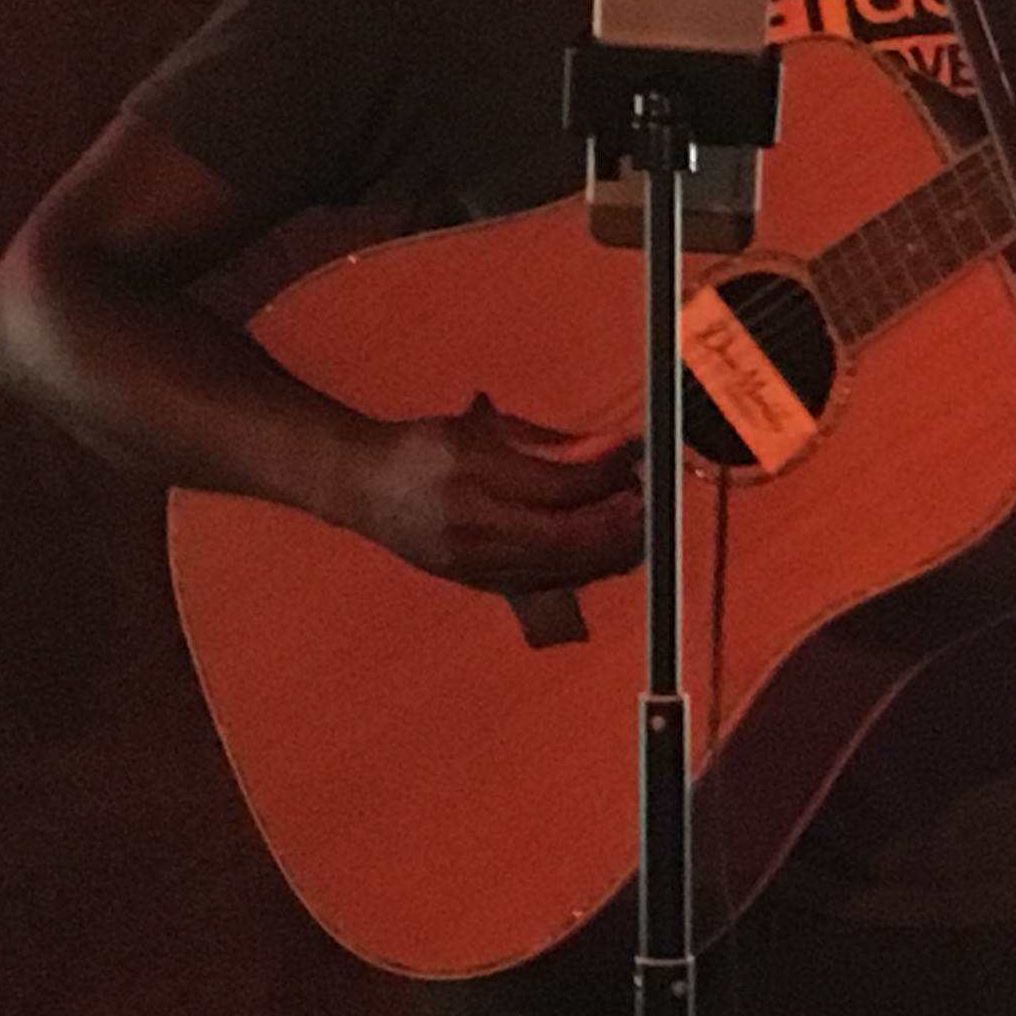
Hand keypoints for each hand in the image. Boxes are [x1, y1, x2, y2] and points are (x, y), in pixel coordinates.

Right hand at [341, 394, 642, 591]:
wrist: (363, 489)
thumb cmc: (425, 449)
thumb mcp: (484, 430)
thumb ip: (550, 446)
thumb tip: (616, 450)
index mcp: (468, 475)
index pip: (554, 486)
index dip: (604, 474)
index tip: (636, 454)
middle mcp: (471, 528)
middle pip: (565, 540)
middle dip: (618, 525)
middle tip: (652, 502)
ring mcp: (475, 566)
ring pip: (562, 569)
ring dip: (610, 551)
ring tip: (640, 524)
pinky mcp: (482, 585)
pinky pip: (547, 582)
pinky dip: (585, 566)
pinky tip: (608, 547)